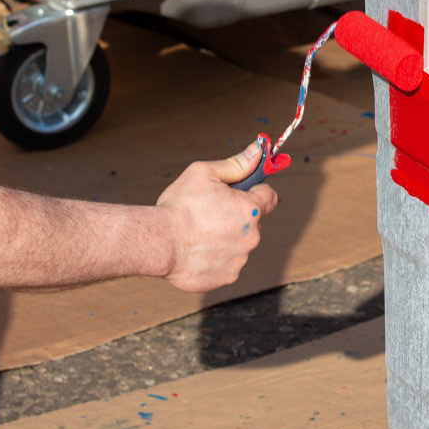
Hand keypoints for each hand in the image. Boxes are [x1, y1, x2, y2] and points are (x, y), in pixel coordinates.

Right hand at [155, 142, 279, 292]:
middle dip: (236, 216)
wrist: (159, 242)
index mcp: (250, 209)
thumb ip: (236, 164)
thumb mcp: (205, 173)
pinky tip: (196, 251)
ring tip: (198, 234)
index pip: (269, 196)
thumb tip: (259, 151)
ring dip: (225, 238)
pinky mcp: (227, 277)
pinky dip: (215, 258)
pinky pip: (227, 264)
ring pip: (239, 244)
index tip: (240, 192)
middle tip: (209, 213)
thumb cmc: (180, 206)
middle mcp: (251, 236)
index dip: (255, 191)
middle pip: (252, 222)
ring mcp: (240, 259)